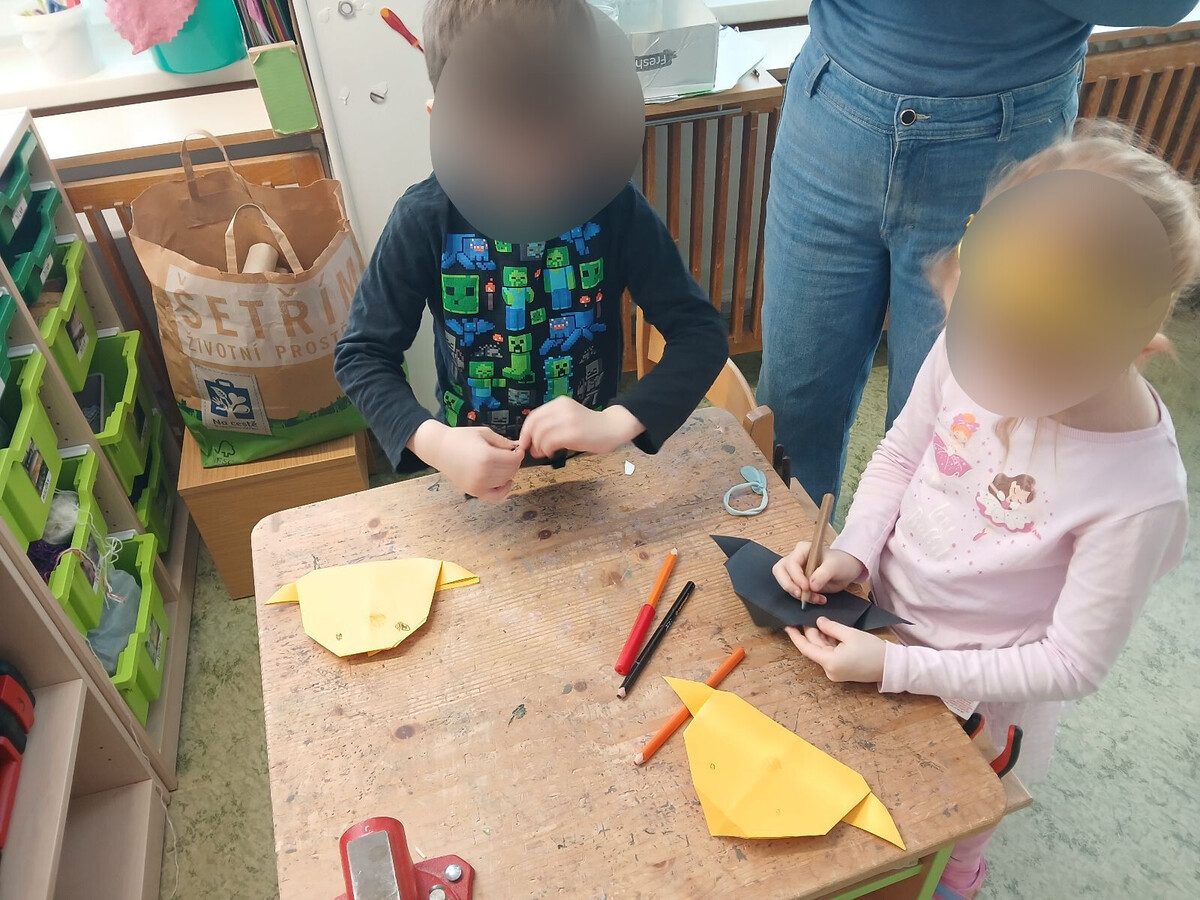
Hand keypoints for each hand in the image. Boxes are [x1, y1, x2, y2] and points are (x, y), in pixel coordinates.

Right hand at [409, 420, 522, 501]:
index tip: (517, 449)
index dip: (518, 454)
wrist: (439, 449)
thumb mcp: (484, 433)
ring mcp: (478, 484)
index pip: (514, 459)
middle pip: (511, 471)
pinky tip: (506, 482)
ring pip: (505, 481)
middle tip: (510, 455)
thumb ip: (503, 442)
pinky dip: (503, 491)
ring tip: (503, 463)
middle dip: (514, 462)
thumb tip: (517, 447)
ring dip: (509, 473)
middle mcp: (483, 473)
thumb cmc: (460, 438)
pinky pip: (496, 496)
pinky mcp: (474, 491)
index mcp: (487, 456)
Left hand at [519, 398, 642, 457]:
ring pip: (541, 434)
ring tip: (543, 453)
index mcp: (560, 403)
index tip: (524, 442)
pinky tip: (552, 453)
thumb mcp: (569, 417)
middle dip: (530, 440)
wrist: (613, 427)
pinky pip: (550, 442)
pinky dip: (547, 450)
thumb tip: (531, 438)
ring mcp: (568, 420)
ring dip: (538, 447)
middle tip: (533, 451)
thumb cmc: (591, 427)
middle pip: (535, 425)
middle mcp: (562, 408)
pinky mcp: (573, 433)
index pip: (534, 416)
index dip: (525, 431)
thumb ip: (552, 423)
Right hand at [772, 544, 863, 603]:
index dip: (796, 576)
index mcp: (802, 550)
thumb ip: (823, 574)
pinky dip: (804, 598)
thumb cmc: (841, 562)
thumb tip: (811, 585)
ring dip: (798, 594)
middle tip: (801, 595)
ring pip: (785, 583)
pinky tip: (817, 599)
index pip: (791, 563)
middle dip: (789, 585)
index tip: (806, 587)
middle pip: (780, 571)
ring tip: (816, 598)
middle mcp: (796, 559)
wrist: (847, 570)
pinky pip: (794, 591)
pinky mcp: (798, 582)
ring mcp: (795, 571)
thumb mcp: (835, 566)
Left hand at [786, 617, 885, 682]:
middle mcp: (829, 670)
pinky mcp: (842, 670)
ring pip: (823, 651)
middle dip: (812, 632)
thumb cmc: (872, 650)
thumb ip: (831, 627)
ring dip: (822, 637)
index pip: (806, 649)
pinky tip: (830, 631)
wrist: (891, 666)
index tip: (788, 627)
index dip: (796, 637)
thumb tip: (818, 622)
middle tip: (810, 616)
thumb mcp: (850, 634)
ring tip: (821, 622)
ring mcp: (836, 672)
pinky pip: (831, 655)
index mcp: (830, 662)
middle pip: (815, 648)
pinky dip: (829, 643)